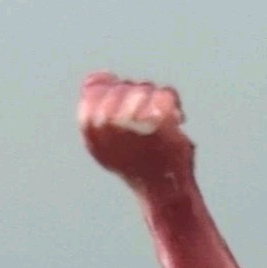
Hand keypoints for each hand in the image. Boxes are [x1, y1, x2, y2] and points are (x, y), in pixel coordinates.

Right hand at [78, 72, 192, 187]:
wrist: (163, 192)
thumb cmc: (136, 169)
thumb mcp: (104, 144)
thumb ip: (96, 111)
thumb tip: (99, 75)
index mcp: (90, 127)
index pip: (95, 85)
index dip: (114, 89)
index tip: (130, 106)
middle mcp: (106, 122)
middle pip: (123, 86)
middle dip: (139, 97)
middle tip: (151, 118)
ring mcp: (133, 121)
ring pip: (145, 88)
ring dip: (157, 101)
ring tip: (162, 123)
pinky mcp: (159, 122)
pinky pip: (165, 95)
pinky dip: (173, 104)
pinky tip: (177, 119)